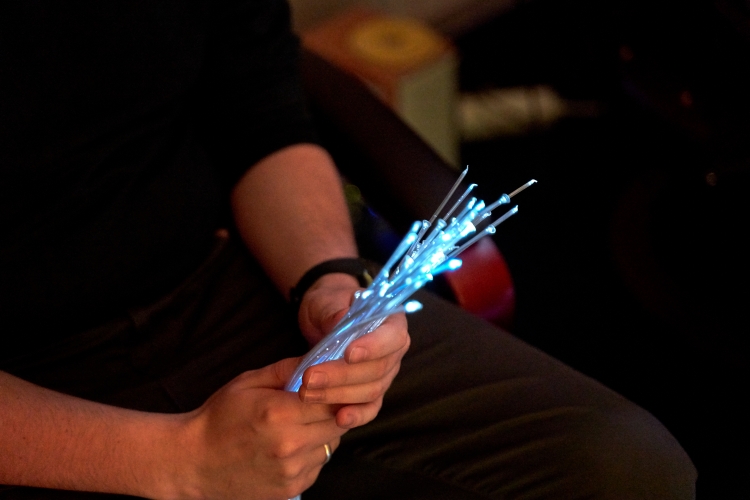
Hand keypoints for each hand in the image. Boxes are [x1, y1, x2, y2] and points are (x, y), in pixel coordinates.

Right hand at [175, 357, 345, 499]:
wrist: (194, 462)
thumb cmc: (219, 418)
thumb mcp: (249, 383)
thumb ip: (287, 369)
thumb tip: (320, 359)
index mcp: (279, 414)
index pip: (332, 401)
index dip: (337, 392)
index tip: (333, 386)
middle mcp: (289, 445)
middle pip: (337, 424)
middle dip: (333, 411)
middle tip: (316, 403)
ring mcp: (291, 471)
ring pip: (331, 446)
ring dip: (323, 433)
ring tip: (299, 425)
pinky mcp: (290, 489)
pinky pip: (318, 465)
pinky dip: (312, 454)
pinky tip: (292, 446)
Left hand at [297, 274, 410, 429]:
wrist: (323, 316)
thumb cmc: (329, 304)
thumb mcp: (327, 301)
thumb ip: (334, 311)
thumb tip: (341, 320)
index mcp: (392, 323)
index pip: (392, 337)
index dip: (373, 347)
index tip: (348, 354)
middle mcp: (393, 351)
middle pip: (376, 370)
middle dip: (342, 376)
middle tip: (310, 377)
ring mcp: (384, 375)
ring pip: (370, 391)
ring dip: (338, 395)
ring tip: (307, 393)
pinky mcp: (371, 393)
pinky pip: (369, 408)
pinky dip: (356, 416)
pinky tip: (339, 420)